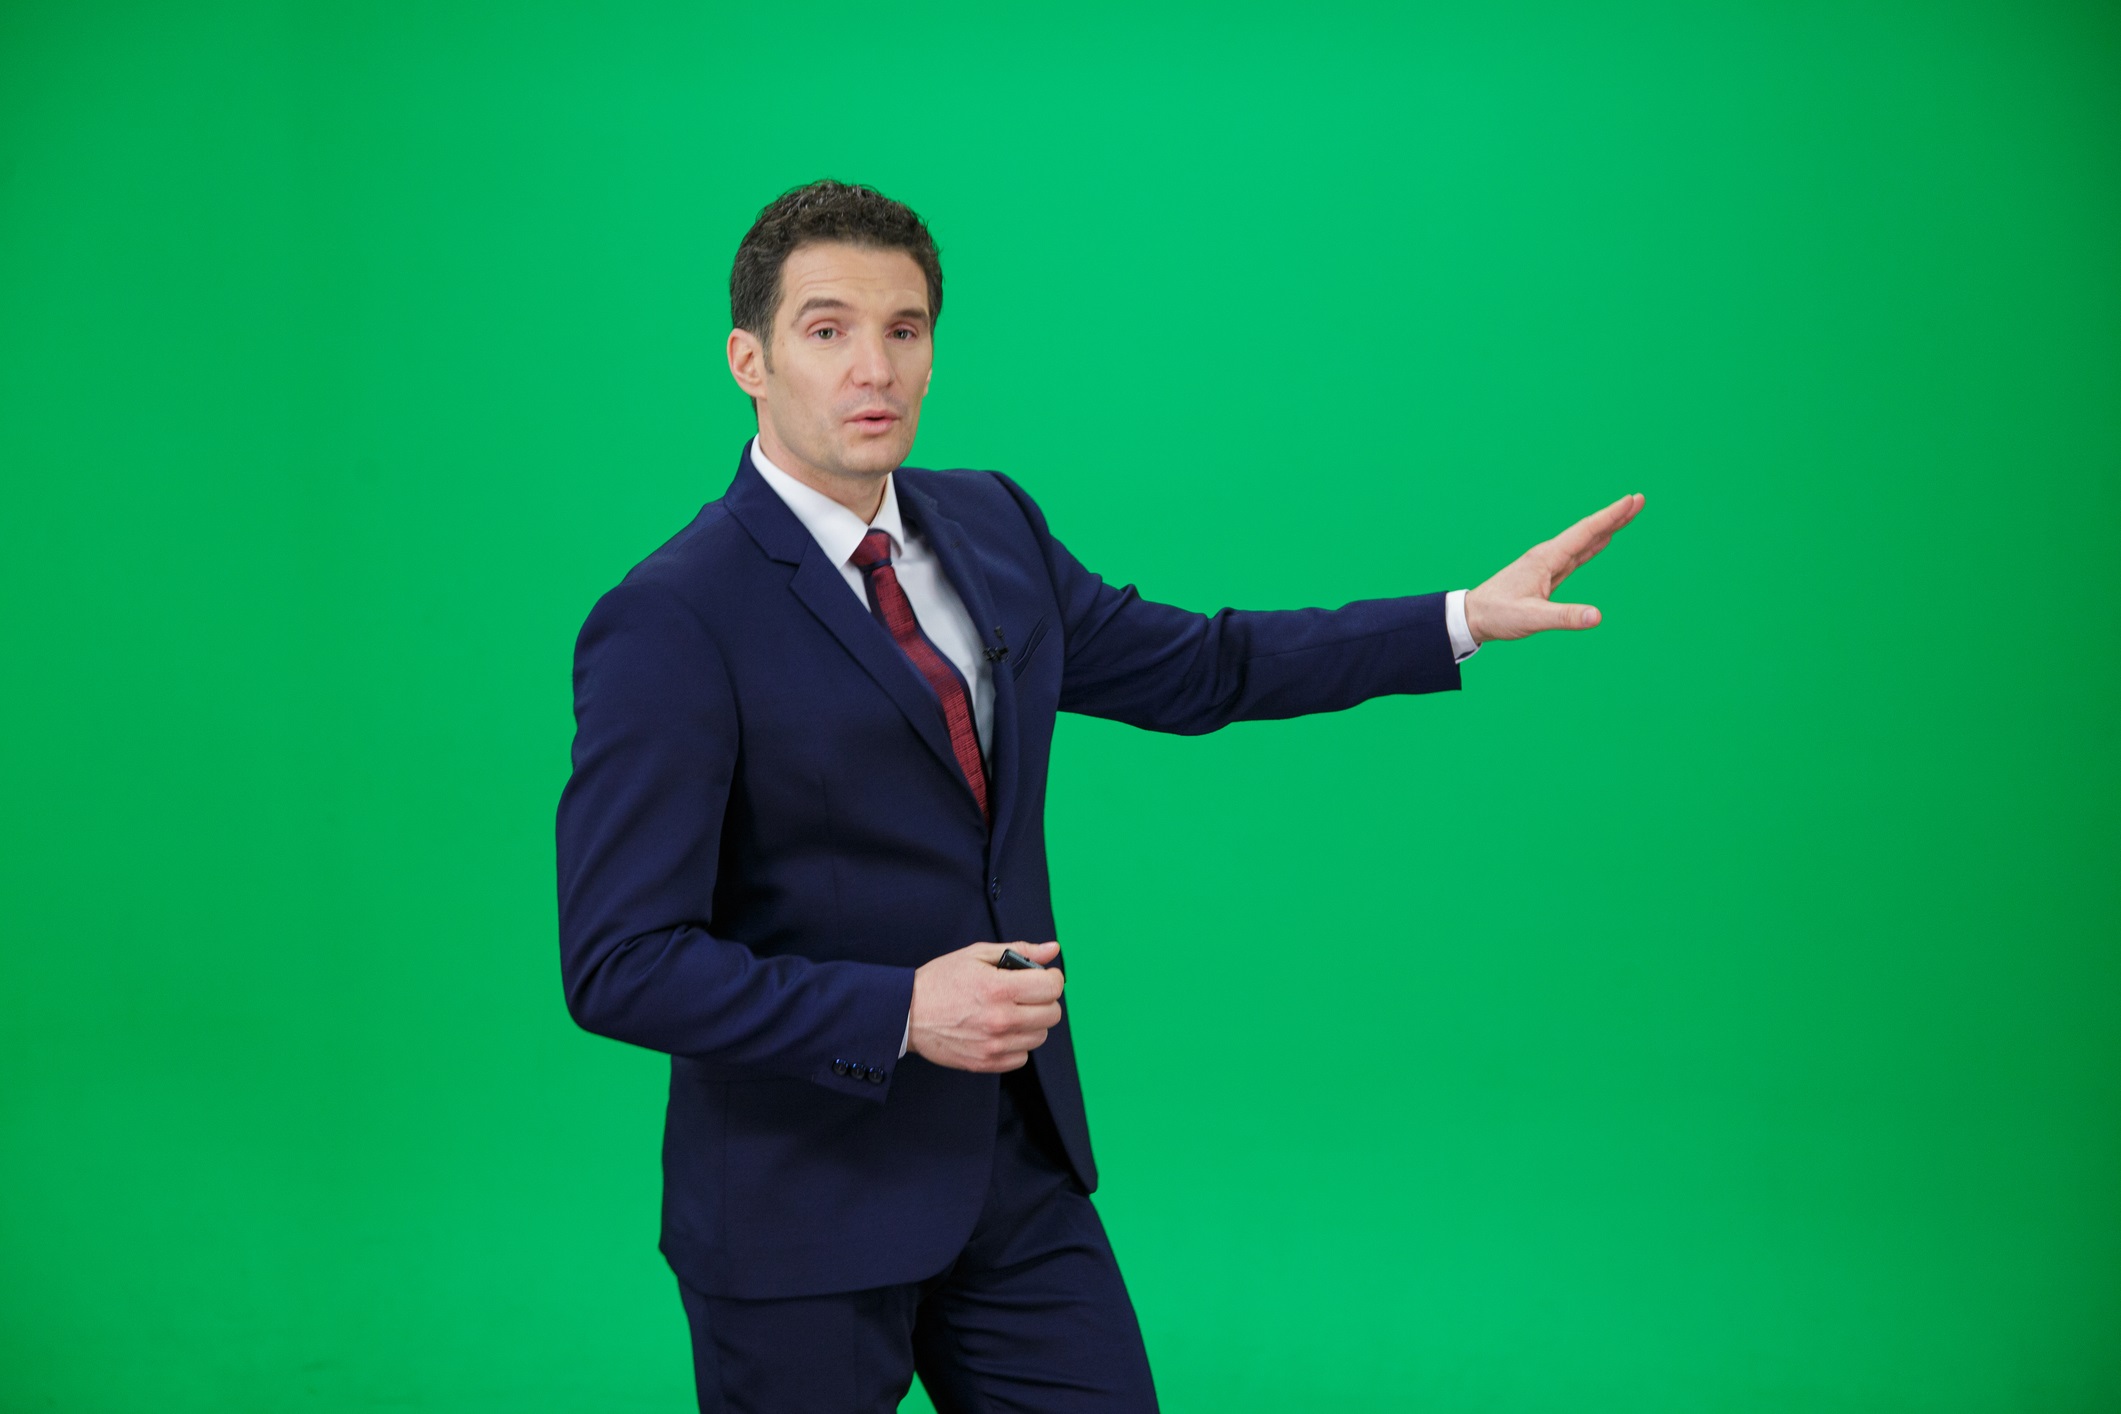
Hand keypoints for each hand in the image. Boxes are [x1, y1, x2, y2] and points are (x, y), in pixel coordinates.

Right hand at [908, 941, 1064, 1072]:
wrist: (906, 1014)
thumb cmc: (940, 981)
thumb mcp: (977, 955)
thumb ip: (1020, 951)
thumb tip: (1052, 949)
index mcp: (999, 988)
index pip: (1052, 987)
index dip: (1051, 978)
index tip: (1042, 977)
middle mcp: (1001, 1019)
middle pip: (1052, 1014)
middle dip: (1043, 1000)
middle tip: (1025, 994)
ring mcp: (994, 1044)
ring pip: (1040, 1036)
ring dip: (1031, 1023)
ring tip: (1009, 1012)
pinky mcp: (987, 1063)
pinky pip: (1022, 1057)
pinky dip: (1017, 1044)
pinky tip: (1000, 1030)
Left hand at [1465, 493, 1644, 642]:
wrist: (1472, 616)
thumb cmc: (1498, 615)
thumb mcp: (1532, 618)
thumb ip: (1564, 617)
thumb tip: (1597, 617)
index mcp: (1546, 559)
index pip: (1584, 533)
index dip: (1610, 517)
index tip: (1631, 500)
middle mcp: (1548, 556)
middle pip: (1587, 532)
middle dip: (1614, 516)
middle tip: (1639, 501)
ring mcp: (1547, 565)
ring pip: (1583, 542)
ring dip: (1606, 528)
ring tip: (1627, 515)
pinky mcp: (1546, 575)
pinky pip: (1576, 555)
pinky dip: (1593, 545)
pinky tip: (1601, 541)